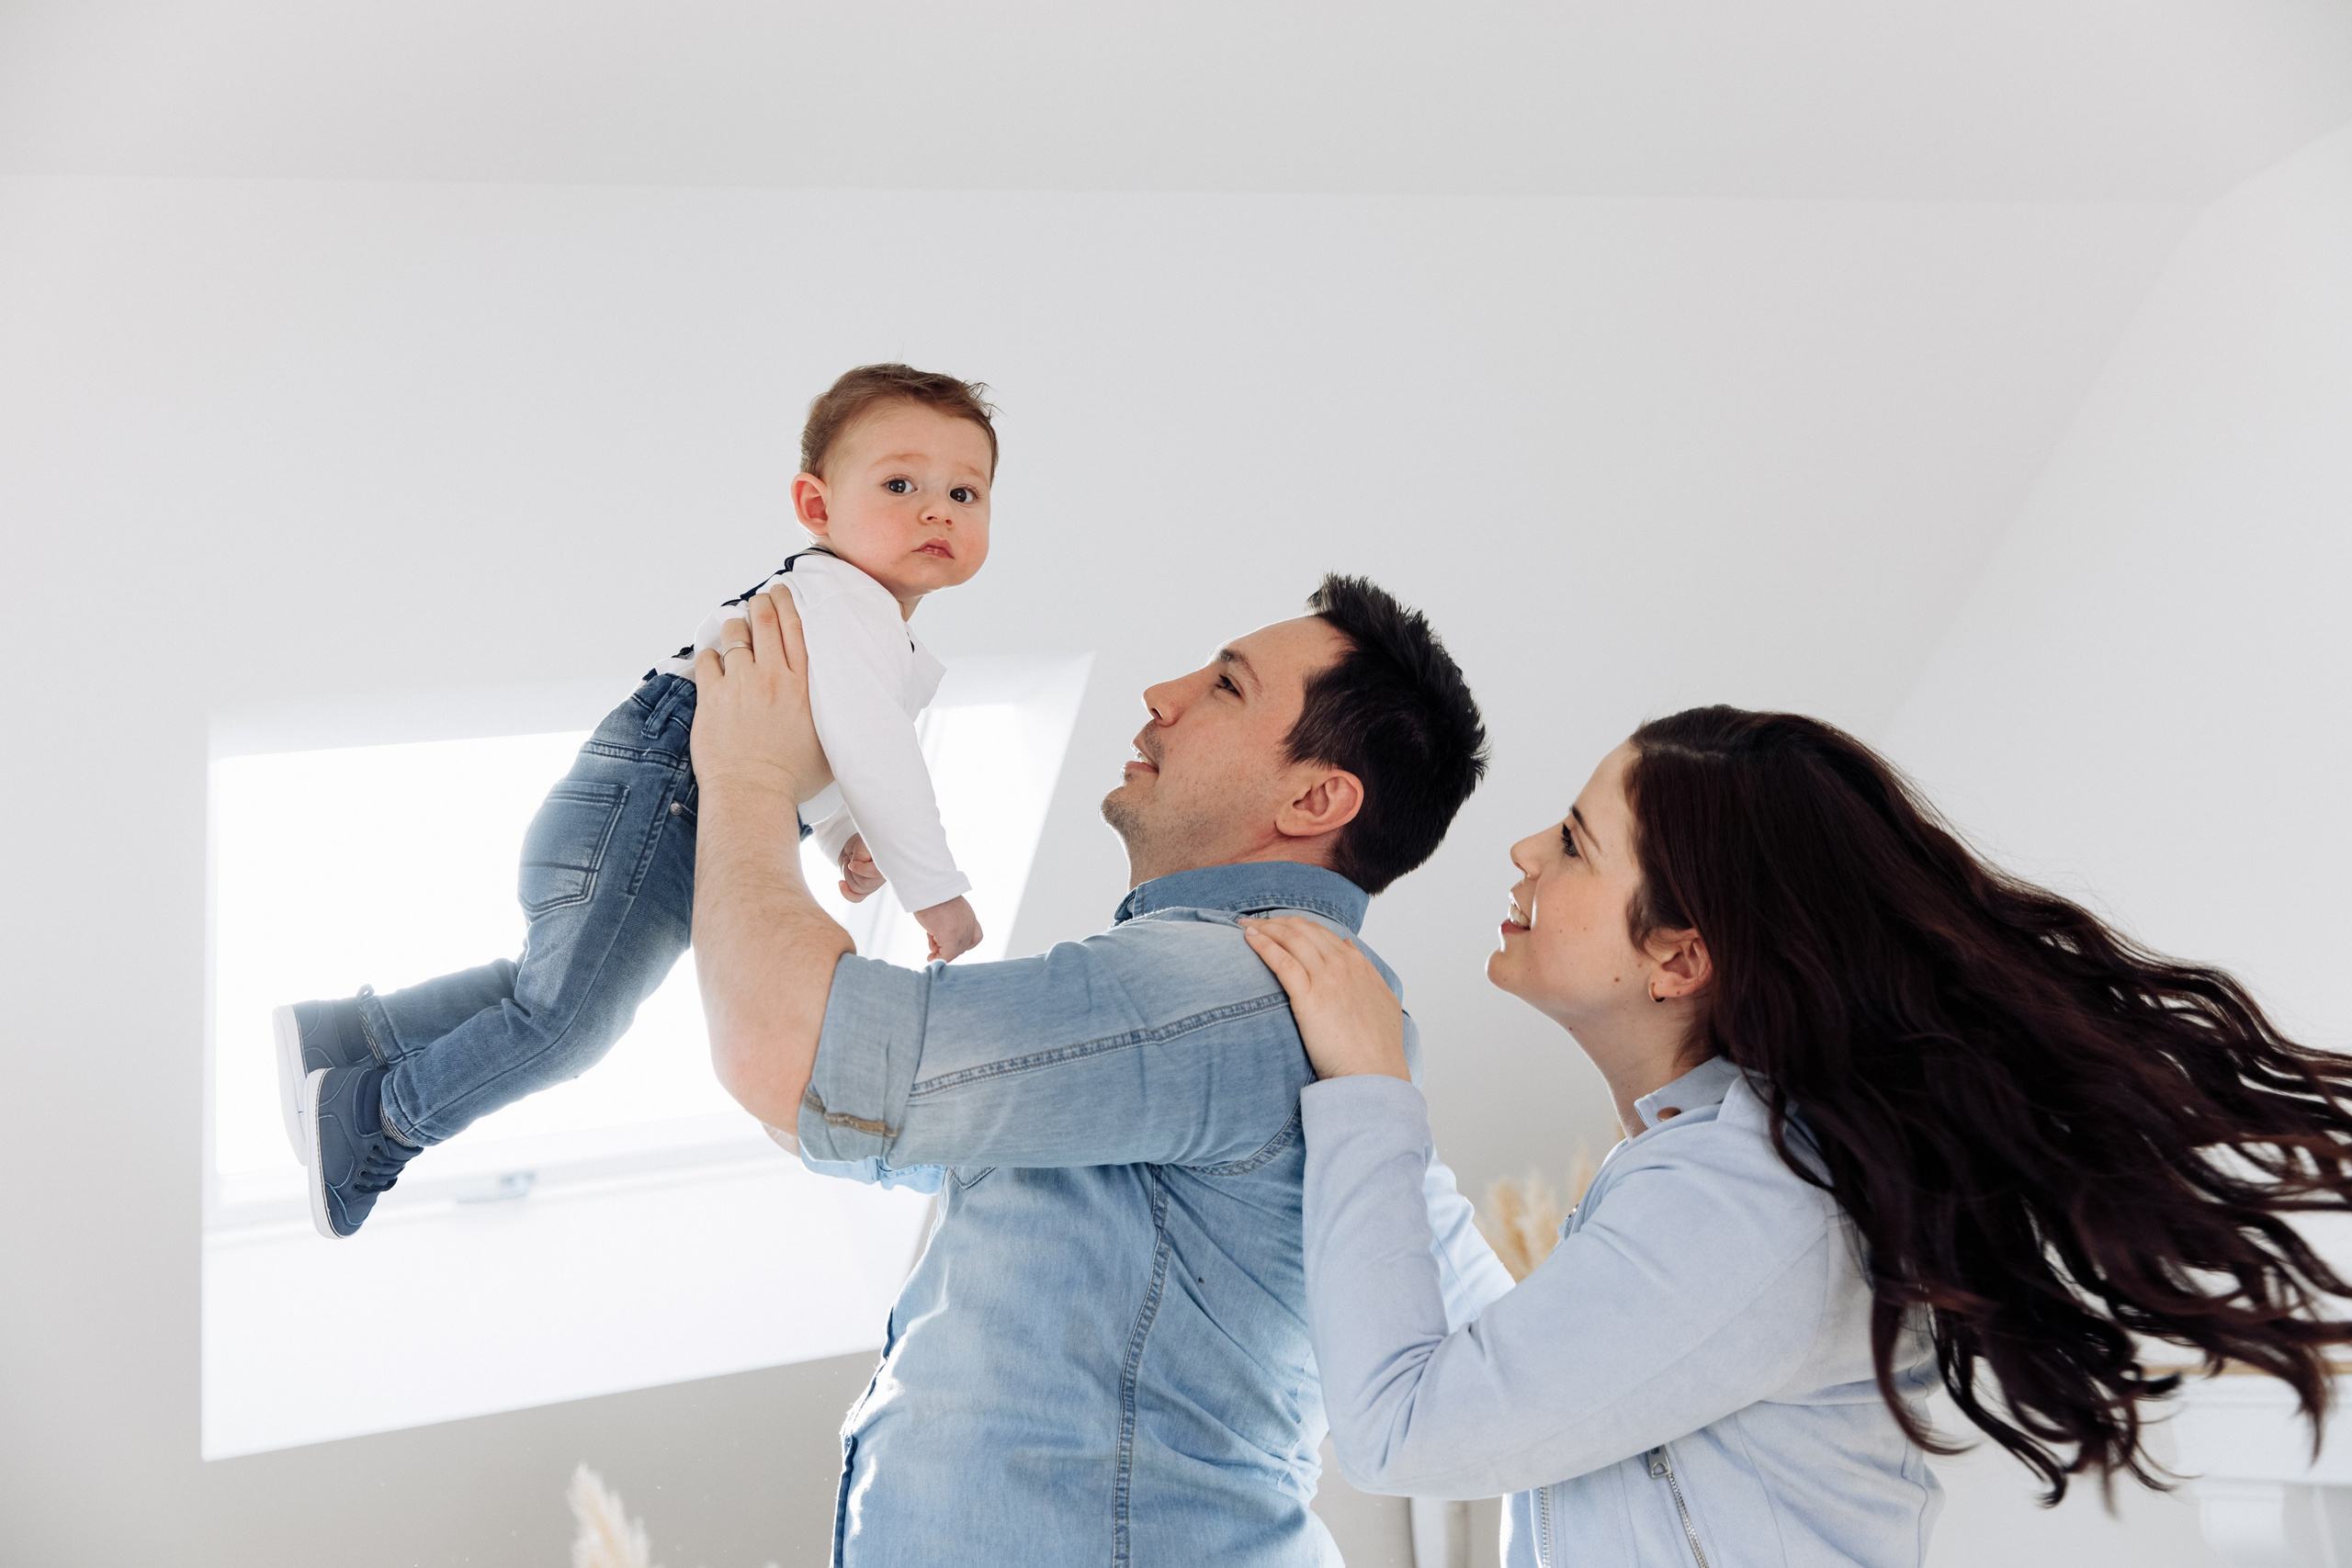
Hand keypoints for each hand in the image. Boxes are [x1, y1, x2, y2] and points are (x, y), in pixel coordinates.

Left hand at [690, 591, 832, 804]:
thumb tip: (851, 711)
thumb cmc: (793, 780)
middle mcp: (773, 677)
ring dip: (735, 627)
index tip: (783, 594)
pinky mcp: (712, 696)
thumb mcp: (831, 745)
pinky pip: (707, 659)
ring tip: (736, 630)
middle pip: (766, 622)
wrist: (753, 795)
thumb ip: (836, 718)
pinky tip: (714, 661)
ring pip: (735, 635)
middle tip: (760, 599)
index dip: (788, 604)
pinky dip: (710, 655)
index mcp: (804, 686)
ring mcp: (740, 684)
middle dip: (761, 603)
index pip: (797, 629)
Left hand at [837, 834, 884, 901]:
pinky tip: (841, 883)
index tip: (851, 862)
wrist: (856, 846)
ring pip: (857, 889)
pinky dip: (847, 893)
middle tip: (850, 857)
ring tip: (848, 861)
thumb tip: (856, 867)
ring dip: (847, 875)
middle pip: (864, 883)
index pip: (876, 873)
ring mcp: (875, 884)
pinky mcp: (867, 889)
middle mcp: (884, 875)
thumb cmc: (861, 843)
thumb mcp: (861, 844)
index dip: (861, 870)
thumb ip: (861, 855)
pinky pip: (857, 898)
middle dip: (851, 870)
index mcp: (887, 863)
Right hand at [913, 895, 983, 962]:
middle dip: (946, 947)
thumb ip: (950, 922)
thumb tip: (939, 937)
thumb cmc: (932, 895)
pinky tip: (929, 958)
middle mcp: (969, 925)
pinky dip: (938, 959)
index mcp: (969, 916)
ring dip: (940, 951)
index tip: (947, 942)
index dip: (962, 944)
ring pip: (954, 952)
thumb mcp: (947, 909)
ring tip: (929, 940)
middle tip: (932, 940)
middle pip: (962, 946)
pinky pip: (946, 956)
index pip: (975, 937)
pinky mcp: (951, 937)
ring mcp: (962, 932)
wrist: (929, 888)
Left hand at [1240, 916, 1410, 1080]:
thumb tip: (1348, 947)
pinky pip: (1282, 961)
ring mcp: (1326, 978)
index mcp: (1358, 965)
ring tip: (1245, 925)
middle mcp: (1342, 964)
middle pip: (1302, 930)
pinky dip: (1263, 945)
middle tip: (1254, 921)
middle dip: (1276, 921)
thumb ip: (1367, 973)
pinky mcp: (1308, 997)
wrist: (1374, 1073)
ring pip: (1291, 939)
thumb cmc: (1378, 1047)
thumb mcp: (1382, 1001)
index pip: (1321, 933)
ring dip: (1265, 927)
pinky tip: (1249, 938)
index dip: (1296, 926)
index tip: (1278, 926)